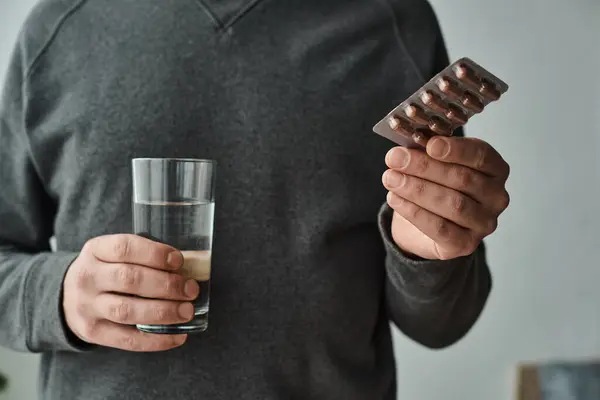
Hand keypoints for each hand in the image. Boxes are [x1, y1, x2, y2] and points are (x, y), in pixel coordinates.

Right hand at [63, 234, 199, 350]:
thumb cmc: (106, 270)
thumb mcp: (114, 253)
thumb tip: (190, 265)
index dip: (155, 254)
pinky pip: (126, 339)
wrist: (67, 296)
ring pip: (127, 310)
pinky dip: (155, 340)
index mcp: (96, 250)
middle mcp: (87, 277)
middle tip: (191, 289)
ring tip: (187, 311)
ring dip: (163, 311)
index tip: (179, 261)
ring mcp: (87, 306)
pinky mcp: (92, 332)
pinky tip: (177, 336)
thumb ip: (145, 256)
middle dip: (166, 285)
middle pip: (129, 279)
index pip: (125, 247)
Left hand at [382, 136, 509, 259]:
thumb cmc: (434, 186)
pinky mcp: (466, 244)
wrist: (423, 224)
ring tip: (390, 179)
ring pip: (453, 204)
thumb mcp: (432, 163)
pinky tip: (395, 199)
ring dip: (416, 189)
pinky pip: (440, 228)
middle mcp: (496, 197)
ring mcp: (484, 223)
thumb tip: (407, 148)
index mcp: (495, 169)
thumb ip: (427, 152)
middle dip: (424, 167)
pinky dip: (415, 212)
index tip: (430, 145)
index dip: (456, 150)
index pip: (481, 155)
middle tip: (395, 159)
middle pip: (462, 179)